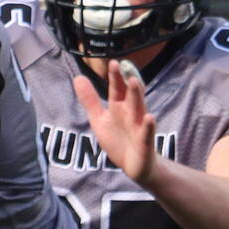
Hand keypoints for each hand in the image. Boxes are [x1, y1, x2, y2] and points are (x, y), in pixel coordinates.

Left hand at [72, 60, 158, 185]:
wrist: (134, 166)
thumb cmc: (118, 140)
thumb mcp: (100, 120)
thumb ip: (90, 100)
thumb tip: (78, 77)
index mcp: (119, 107)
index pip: (117, 88)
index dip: (114, 76)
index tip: (112, 62)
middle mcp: (131, 113)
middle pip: (128, 94)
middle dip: (126, 81)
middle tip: (124, 65)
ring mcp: (139, 127)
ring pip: (139, 109)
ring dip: (137, 96)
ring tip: (135, 82)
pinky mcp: (145, 143)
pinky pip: (146, 133)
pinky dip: (148, 126)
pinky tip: (150, 118)